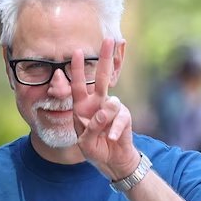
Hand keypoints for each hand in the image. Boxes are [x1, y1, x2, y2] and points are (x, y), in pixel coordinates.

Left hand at [70, 38, 138, 180]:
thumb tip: (104, 112)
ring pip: (110, 104)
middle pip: (102, 78)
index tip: (76, 52)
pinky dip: (114, 131)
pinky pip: (119, 119)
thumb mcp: (84, 141)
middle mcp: (98, 103)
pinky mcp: (124, 117)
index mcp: (83, 107)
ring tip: (104, 135)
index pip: (78, 85)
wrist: (112, 161)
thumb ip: (90, 127)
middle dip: (105, 59)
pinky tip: (112, 138)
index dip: (77, 69)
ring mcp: (112, 109)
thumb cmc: (95, 148)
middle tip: (109, 40)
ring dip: (104, 121)